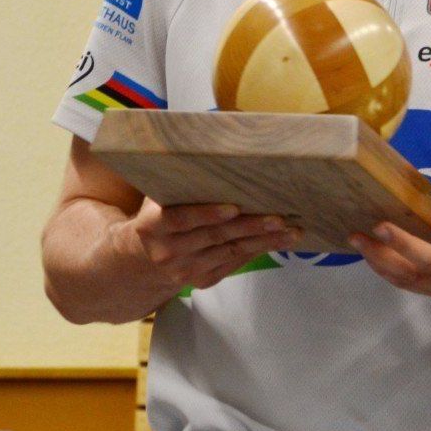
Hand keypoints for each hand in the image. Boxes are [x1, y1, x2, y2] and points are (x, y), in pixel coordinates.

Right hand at [116, 198, 298, 298]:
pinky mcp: (201, 280)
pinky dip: (257, 251)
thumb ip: (179, 182)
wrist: (140, 259)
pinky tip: (278, 241)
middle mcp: (167, 252)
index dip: (207, 214)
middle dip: (250, 226)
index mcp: (152, 226)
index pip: (180, 220)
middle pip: (214, 237)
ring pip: (230, 252)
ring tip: (290, 230)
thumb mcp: (157, 198)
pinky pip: (233, 263)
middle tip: (279, 217)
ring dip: (263, 241)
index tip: (234, 207)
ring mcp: (185, 271)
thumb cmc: (157, 215)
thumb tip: (213, 150)